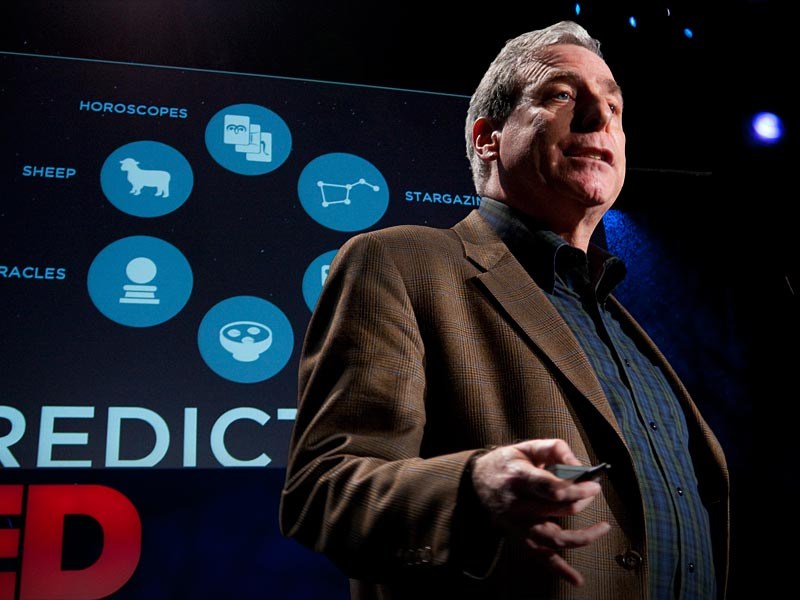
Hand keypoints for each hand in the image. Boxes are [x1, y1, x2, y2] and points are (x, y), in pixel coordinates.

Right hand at [470, 438, 609, 585]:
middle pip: (557, 510)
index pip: (550, 488)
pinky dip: (559, 569)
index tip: (594, 485)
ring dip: (582, 537)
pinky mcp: (520, 535)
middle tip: (593, 491)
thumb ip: (555, 449)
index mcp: (519, 477)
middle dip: (582, 501)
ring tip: (603, 527)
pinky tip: (576, 579)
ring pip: (553, 538)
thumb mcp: (527, 446)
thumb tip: (580, 464)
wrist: (478, 481)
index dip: (576, 489)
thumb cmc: (508, 462)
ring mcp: (518, 523)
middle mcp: (517, 504)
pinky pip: (540, 556)